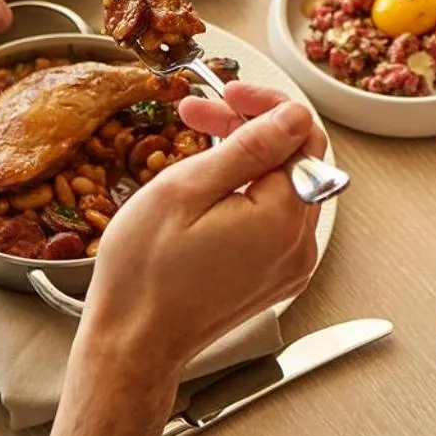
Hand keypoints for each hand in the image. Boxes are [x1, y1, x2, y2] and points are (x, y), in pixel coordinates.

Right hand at [82, 86, 321, 379]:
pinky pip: (276, 217)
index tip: (228, 92)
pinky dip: (249, 191)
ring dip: (248, 156)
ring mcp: (291, 264)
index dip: (265, 104)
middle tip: (201, 111)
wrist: (133, 344)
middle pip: (296, 158)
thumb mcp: (187, 190)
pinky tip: (212, 184)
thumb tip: (293, 115)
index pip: (302, 134)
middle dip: (251, 126)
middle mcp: (300, 244)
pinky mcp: (275, 276)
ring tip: (198, 143)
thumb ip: (250, 148)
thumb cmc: (145, 274)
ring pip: (286, 186)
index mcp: (283, 219)